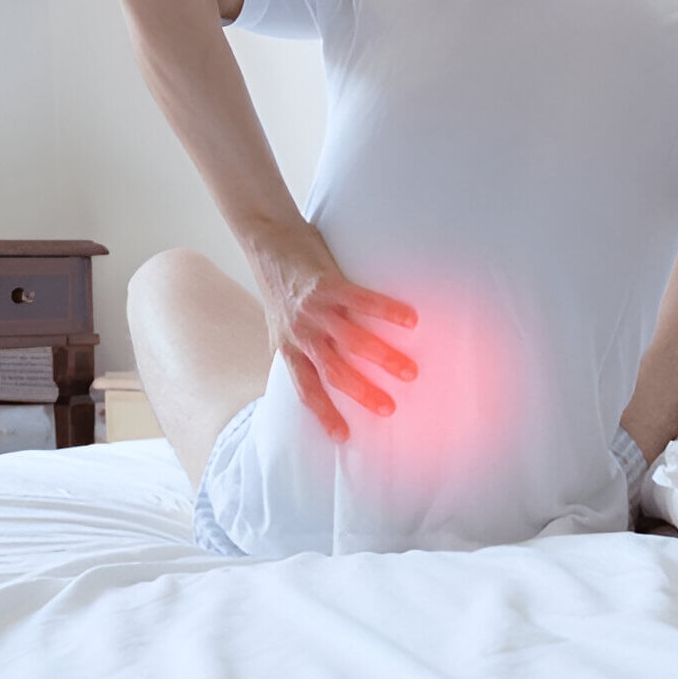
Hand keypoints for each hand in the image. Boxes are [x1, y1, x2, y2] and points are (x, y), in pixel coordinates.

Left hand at [257, 225, 417, 441]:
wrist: (266, 241)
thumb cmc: (280, 286)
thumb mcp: (279, 327)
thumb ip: (297, 352)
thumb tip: (314, 378)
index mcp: (290, 349)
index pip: (307, 390)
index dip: (324, 414)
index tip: (344, 438)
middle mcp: (301, 334)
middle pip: (334, 371)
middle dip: (362, 392)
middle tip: (390, 409)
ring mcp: (314, 310)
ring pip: (351, 341)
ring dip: (382, 357)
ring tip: (410, 372)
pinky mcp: (327, 284)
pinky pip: (362, 301)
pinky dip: (387, 311)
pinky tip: (410, 319)